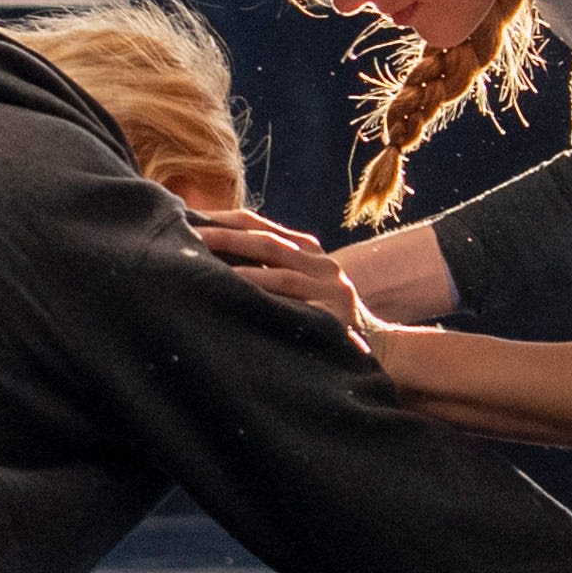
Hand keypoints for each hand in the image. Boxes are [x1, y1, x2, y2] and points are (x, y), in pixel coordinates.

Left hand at [196, 212, 375, 341]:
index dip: (227, 220)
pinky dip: (258, 284)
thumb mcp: (305, 296)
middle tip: (188, 230)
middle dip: (225, 231)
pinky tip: (231, 285)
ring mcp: (330, 283)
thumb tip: (219, 268)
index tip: (192, 218)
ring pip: (276, 258)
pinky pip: (288, 290)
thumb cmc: (328, 329)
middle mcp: (322, 263)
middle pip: (266, 237)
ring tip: (201, 252)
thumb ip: (274, 278)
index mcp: (311, 254)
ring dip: (235, 253)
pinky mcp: (332, 306)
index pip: (263, 227)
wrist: (382, 354)